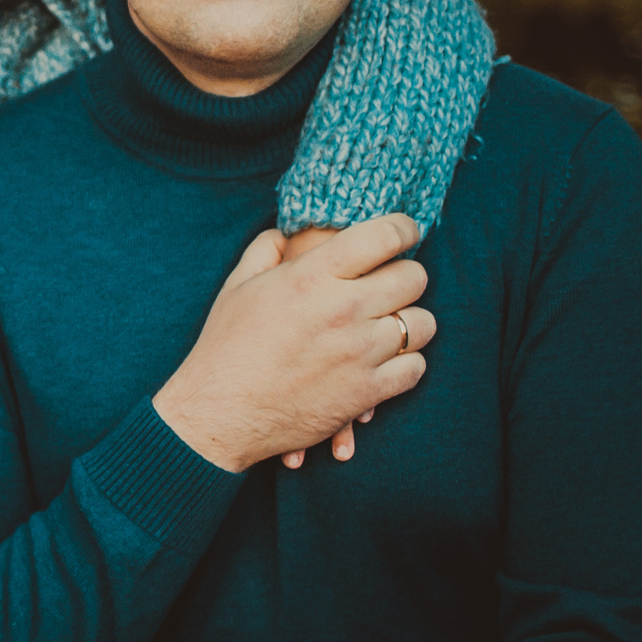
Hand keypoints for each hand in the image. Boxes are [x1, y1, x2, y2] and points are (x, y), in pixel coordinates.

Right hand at [151, 214, 435, 472]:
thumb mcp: (237, 286)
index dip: (402, 229)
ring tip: (390, 325)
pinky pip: (416, 367)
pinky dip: (406, 362)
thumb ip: (264, 251)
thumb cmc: (225, 346)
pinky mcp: (366, 392)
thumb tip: (283, 234)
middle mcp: (342, 309)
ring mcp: (359, 352)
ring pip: (422, 324)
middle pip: (414, 278)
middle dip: (407, 275)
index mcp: (310, 276)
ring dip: (409, 321)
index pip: (383, 236)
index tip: (403, 233)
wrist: (219, 413)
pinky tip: (386, 361)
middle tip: (392, 284)